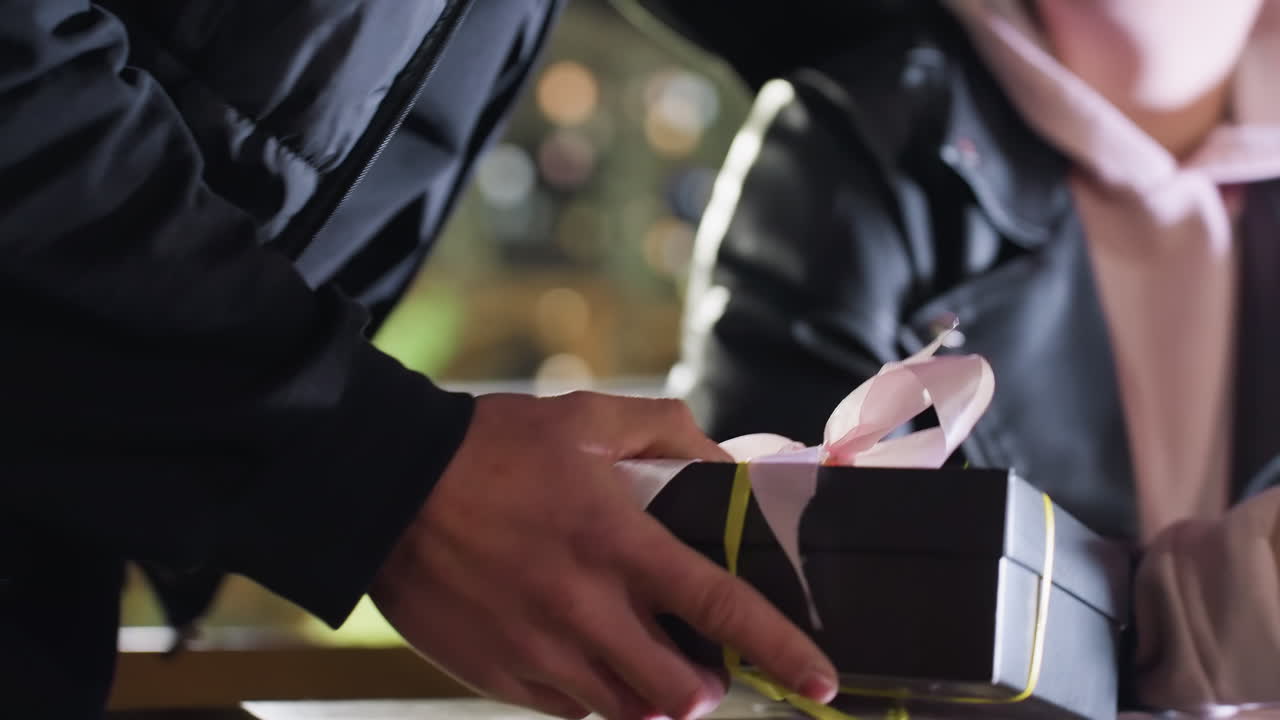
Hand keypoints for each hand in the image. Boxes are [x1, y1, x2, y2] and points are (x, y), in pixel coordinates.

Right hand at [370, 392, 837, 719]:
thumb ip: (667, 433)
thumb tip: (723, 466)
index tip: (820, 678)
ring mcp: (539, 650)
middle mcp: (584, 608)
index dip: (779, 649)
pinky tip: (582, 655)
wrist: (386, 488)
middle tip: (704, 664)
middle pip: (679, 689)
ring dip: (652, 696)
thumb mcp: (585, 418)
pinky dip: (594, 695)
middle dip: (708, 687)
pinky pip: (571, 710)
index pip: (719, 606)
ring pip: (627, 711)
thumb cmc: (491, 449)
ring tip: (645, 660)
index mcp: (616, 542)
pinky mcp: (499, 676)